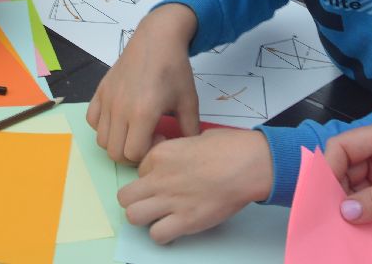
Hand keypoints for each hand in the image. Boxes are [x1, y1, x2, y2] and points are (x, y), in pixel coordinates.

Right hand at [89, 3, 199, 162]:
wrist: (158, 38)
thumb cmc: (175, 69)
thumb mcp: (189, 101)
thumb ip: (190, 131)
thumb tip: (187, 150)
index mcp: (142, 113)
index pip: (133, 154)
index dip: (149, 154)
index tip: (161, 136)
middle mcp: (119, 109)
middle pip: (115, 152)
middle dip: (133, 154)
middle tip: (148, 138)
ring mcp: (107, 99)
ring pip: (102, 140)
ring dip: (118, 142)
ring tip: (135, 129)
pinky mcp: (100, 90)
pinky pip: (92, 120)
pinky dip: (103, 126)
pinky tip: (120, 118)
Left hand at [119, 129, 273, 242]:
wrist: (247, 164)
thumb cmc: (229, 147)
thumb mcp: (194, 137)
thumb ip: (178, 150)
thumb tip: (179, 158)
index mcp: (160, 154)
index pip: (139, 171)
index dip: (150, 177)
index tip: (164, 180)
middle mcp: (159, 178)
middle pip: (125, 196)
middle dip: (135, 200)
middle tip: (151, 202)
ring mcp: (170, 201)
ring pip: (133, 216)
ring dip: (144, 218)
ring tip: (158, 217)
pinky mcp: (186, 221)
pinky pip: (157, 235)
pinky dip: (163, 234)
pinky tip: (174, 228)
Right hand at [325, 115, 371, 231]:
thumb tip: (345, 212)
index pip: (345, 146)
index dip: (330, 170)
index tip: (324, 200)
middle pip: (350, 170)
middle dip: (338, 194)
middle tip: (331, 224)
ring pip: (364, 192)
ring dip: (356, 212)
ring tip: (346, 235)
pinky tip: (367, 238)